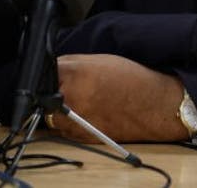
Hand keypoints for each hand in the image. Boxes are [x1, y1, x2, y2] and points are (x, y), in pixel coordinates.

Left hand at [49, 54, 186, 142]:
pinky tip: (88, 113)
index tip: (50, 74)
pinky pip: (65, 130)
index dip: (45, 74)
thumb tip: (49, 68)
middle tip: (67, 88)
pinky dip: (70, 122)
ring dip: (57, 109)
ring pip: (51, 116)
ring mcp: (75, 122)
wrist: (155, 105)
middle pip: (42, 97)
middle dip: (49, 92)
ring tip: (80, 101)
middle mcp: (71, 100)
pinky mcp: (82, 137)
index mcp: (74, 76)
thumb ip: (68, 63)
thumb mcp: (96, 60)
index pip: (41, 73)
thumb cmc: (130, 80)